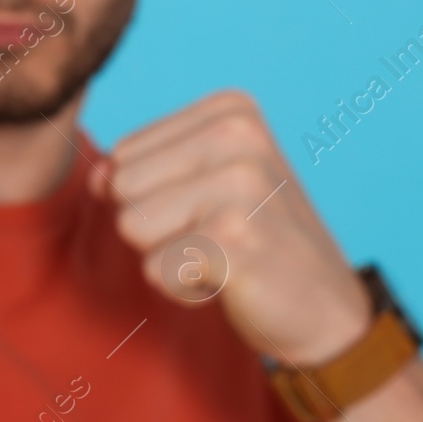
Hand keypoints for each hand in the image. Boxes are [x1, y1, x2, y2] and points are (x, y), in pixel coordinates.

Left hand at [89, 90, 371, 364]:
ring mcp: (240, 183)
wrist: (326, 312)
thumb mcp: (201, 187)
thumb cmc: (257, 244)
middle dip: (156, 228)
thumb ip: (142, 170)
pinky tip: (231, 281)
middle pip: (121, 187)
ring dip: (169, 258)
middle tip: (217, 238)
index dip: (155, 197)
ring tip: (223, 256)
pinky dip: (183, 290)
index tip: (212, 211)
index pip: (124, 154)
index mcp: (230, 110)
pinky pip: (154, 270)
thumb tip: (96, 177)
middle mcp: (238, 134)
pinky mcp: (235, 238)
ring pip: (131, 226)